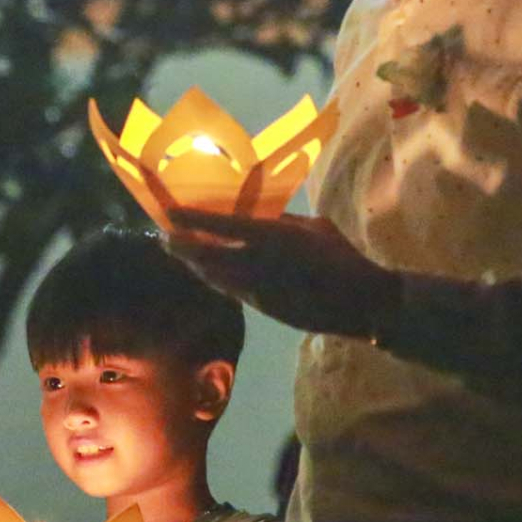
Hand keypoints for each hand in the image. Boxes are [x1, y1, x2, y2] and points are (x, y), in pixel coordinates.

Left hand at [165, 209, 399, 338]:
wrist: (357, 304)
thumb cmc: (341, 257)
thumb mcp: (313, 227)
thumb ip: (282, 221)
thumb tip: (259, 218)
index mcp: (273, 238)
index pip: (222, 226)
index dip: (192, 220)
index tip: (169, 213)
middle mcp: (257, 265)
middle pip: (206, 257)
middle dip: (181, 247)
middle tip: (164, 236)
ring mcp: (256, 291)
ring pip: (213, 277)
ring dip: (194, 264)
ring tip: (179, 252)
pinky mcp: (260, 308)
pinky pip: (228, 289)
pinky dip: (213, 277)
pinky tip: (208, 271)